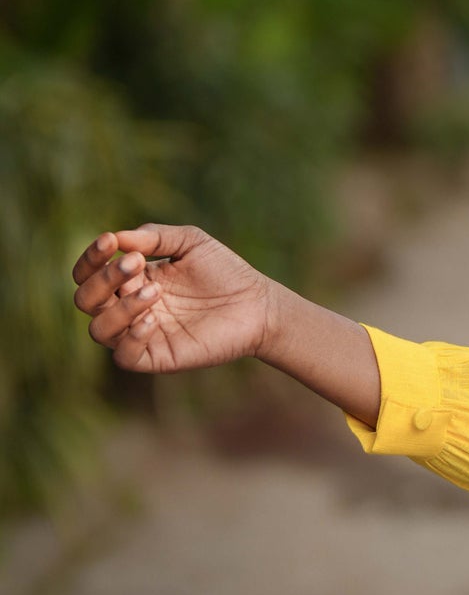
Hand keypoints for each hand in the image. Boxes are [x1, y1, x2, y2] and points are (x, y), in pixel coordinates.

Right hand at [72, 224, 273, 374]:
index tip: (109, 241)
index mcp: (131, 280)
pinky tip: (153, 318)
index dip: (90, 258)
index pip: (89, 274)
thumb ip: (153, 237)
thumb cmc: (224, 271)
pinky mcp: (156, 357)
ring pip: (99, 328)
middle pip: (86, 299)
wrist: (257, 303)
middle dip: (103, 278)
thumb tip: (116, 237)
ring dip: (120, 306)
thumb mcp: (190, 242)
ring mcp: (140, 334)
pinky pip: (124, 356)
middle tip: (136, 263)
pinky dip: (131, 336)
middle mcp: (128, 307)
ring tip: (155, 291)